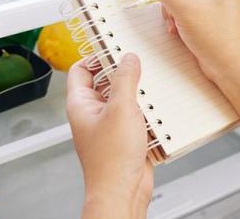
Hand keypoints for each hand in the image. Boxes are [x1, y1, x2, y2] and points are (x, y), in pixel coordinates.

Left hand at [67, 53, 152, 218]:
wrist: (122, 192)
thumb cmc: (111, 160)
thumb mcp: (121, 109)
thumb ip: (125, 79)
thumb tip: (128, 59)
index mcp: (81, 104)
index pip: (81, 70)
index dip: (95, 56)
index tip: (113, 45)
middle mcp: (93, 113)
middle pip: (106, 82)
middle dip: (123, 73)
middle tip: (138, 62)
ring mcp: (109, 125)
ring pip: (123, 99)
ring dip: (138, 93)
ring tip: (151, 85)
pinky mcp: (126, 136)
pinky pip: (136, 115)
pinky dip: (147, 110)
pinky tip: (158, 107)